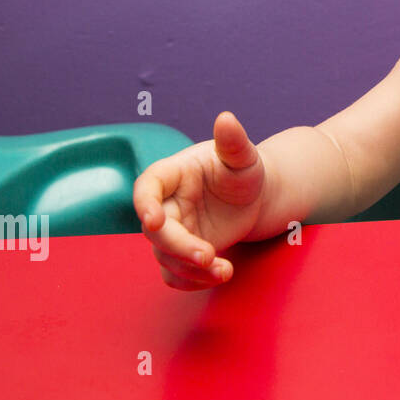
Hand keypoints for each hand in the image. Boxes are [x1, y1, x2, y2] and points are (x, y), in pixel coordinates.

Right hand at [132, 111, 266, 289]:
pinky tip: (218, 276)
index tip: (153, 220)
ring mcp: (173, 231)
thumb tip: (227, 118)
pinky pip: (175, 274)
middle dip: (179, 247)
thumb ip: (233, 141)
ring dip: (190, 269)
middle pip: (156, 231)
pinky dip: (193, 281)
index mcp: (173, 175)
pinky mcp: (182, 253)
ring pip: (165, 257)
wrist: (255, 197)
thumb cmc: (244, 171)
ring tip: (224, 270)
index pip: (148, 187)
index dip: (145, 204)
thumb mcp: (243, 156)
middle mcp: (166, 204)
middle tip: (208, 256)